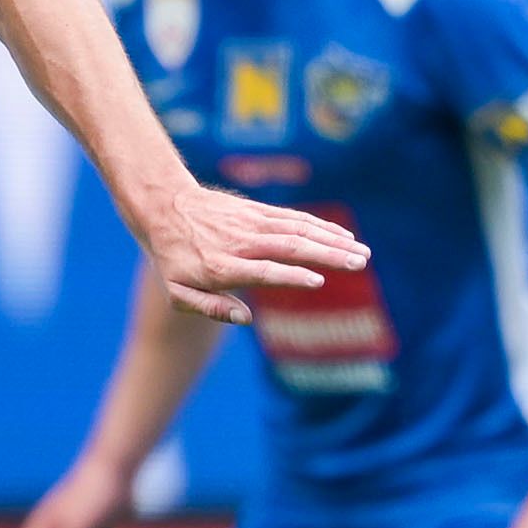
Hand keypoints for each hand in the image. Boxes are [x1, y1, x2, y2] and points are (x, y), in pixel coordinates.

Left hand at [132, 182, 366, 323]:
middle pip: (289, 247)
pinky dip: (320, 226)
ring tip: (362, 253)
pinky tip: (343, 236)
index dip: (290, 276)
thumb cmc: (173, 258)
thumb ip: (210, 307)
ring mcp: (251, 223)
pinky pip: (294, 218)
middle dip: (326, 255)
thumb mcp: (177, 292)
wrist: (164, 207)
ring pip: (297, 230)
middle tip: (359, 264)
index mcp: (221, 267)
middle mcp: (240, 242)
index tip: (318, 281)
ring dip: (332, 241)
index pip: (262, 271)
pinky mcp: (258, 211)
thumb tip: (246, 319)